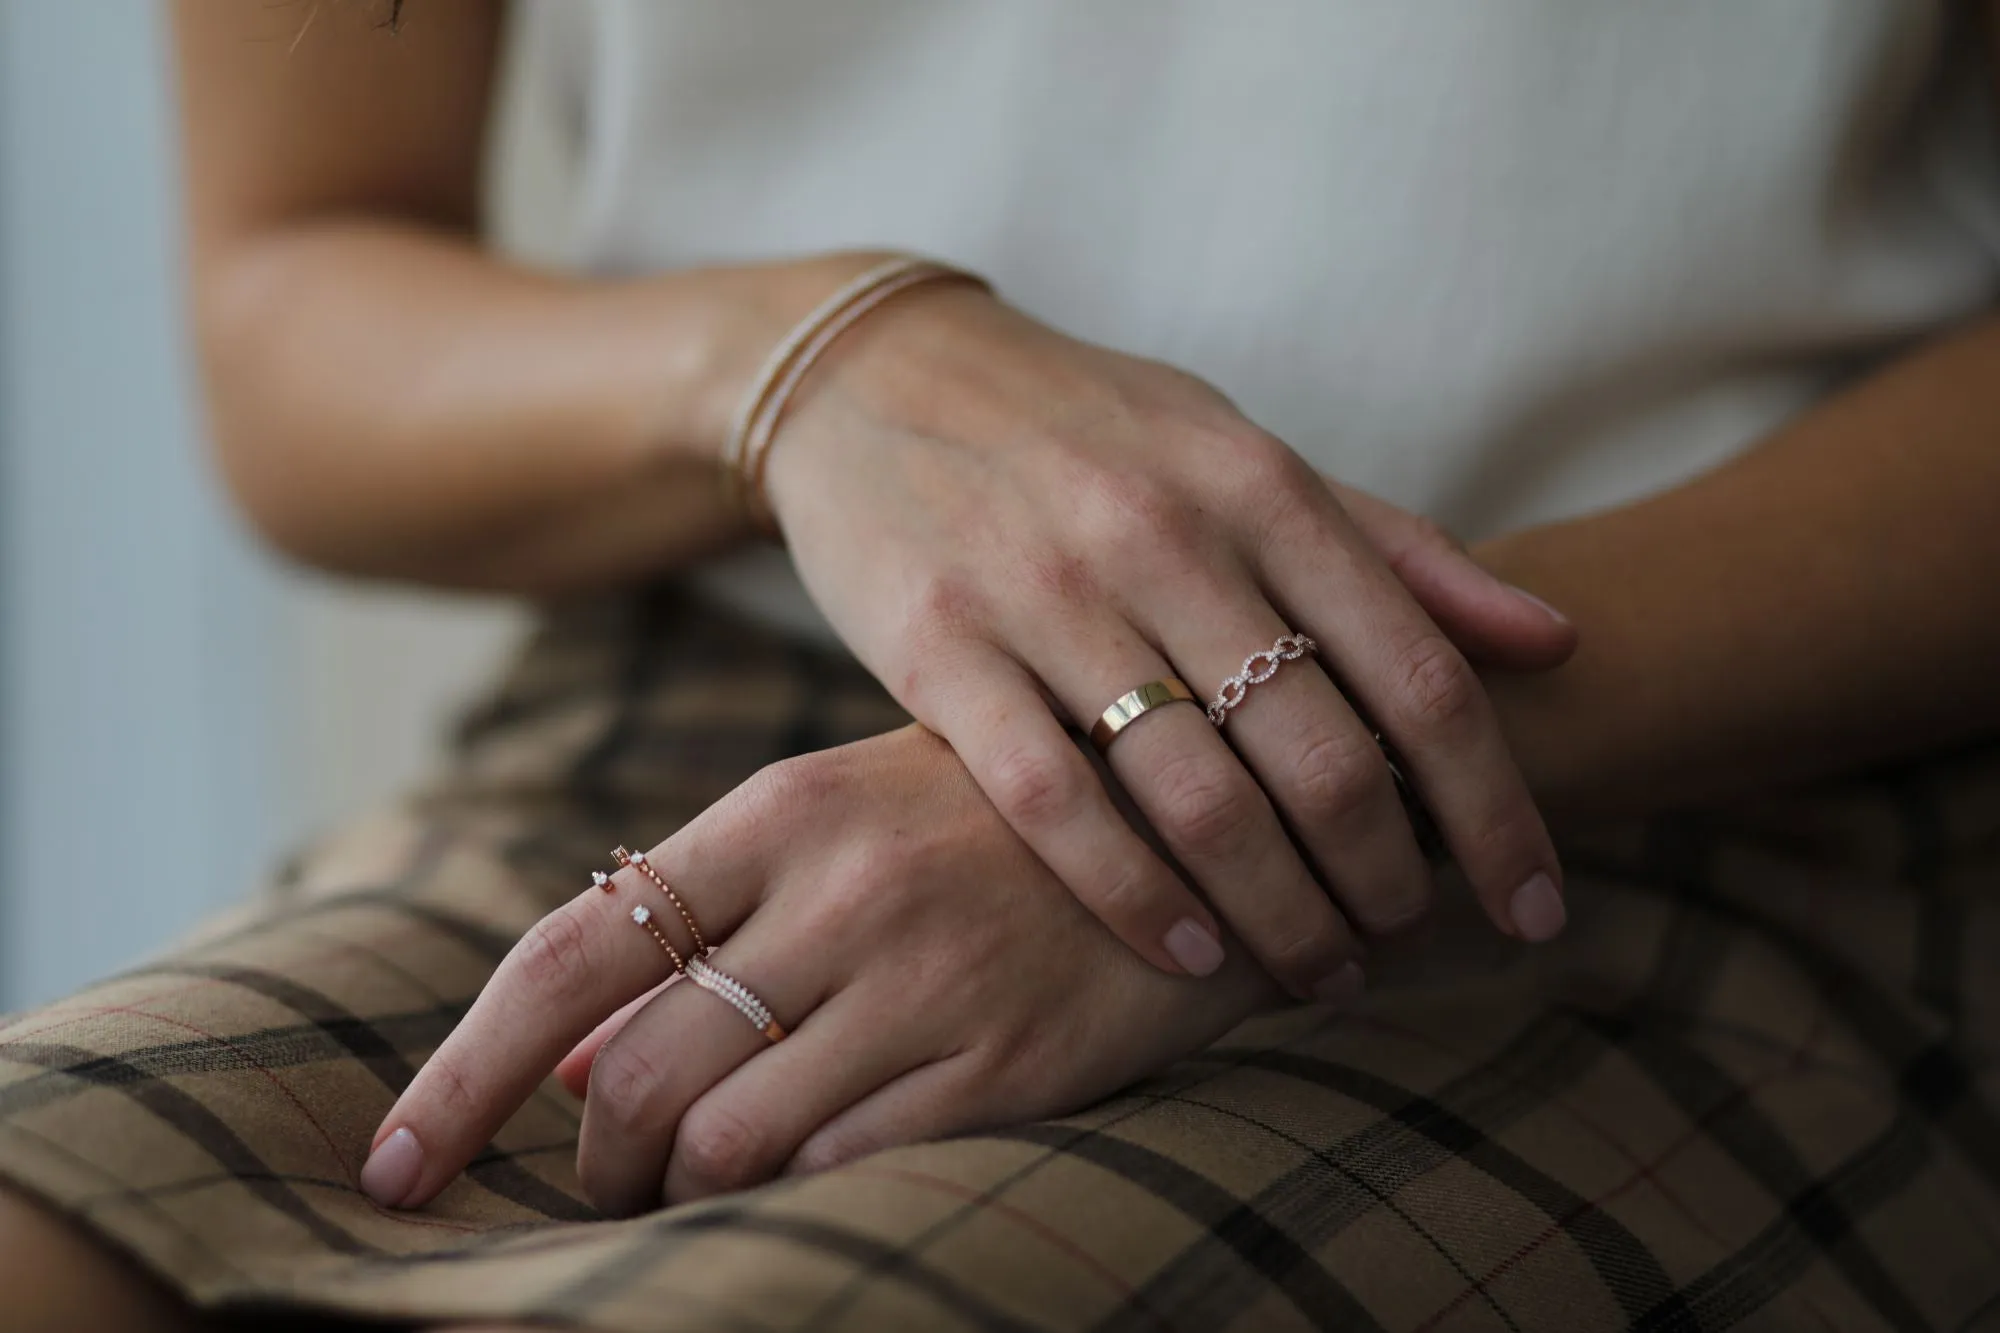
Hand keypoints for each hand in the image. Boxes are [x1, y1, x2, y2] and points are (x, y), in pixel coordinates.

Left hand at [362, 726, 1277, 1215]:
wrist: (1217, 802)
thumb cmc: (1005, 810)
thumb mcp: (855, 817)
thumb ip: (720, 919)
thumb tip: (575, 1054)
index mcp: (781, 811)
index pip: (569, 955)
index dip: (457, 1074)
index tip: (393, 1167)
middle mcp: (838, 894)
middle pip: (634, 1081)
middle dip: (588, 1165)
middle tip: (596, 1186)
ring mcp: (924, 981)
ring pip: (724, 1143)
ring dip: (677, 1197)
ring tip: (685, 1195)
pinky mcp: (1004, 1062)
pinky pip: (843, 1170)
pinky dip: (790, 1199)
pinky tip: (804, 1179)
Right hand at [763, 280, 1573, 998]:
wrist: (881, 374)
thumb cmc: (1093, 431)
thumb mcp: (1246, 454)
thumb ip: (1393, 550)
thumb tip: (1556, 640)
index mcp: (1262, 486)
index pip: (1422, 676)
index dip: (1496, 811)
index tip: (1538, 908)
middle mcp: (1168, 536)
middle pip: (1325, 754)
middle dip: (1389, 881)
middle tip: (1406, 948)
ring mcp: (1048, 593)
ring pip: (1200, 797)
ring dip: (1280, 913)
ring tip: (1319, 974)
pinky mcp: (941, 647)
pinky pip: (1053, 802)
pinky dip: (1131, 896)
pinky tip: (1188, 958)